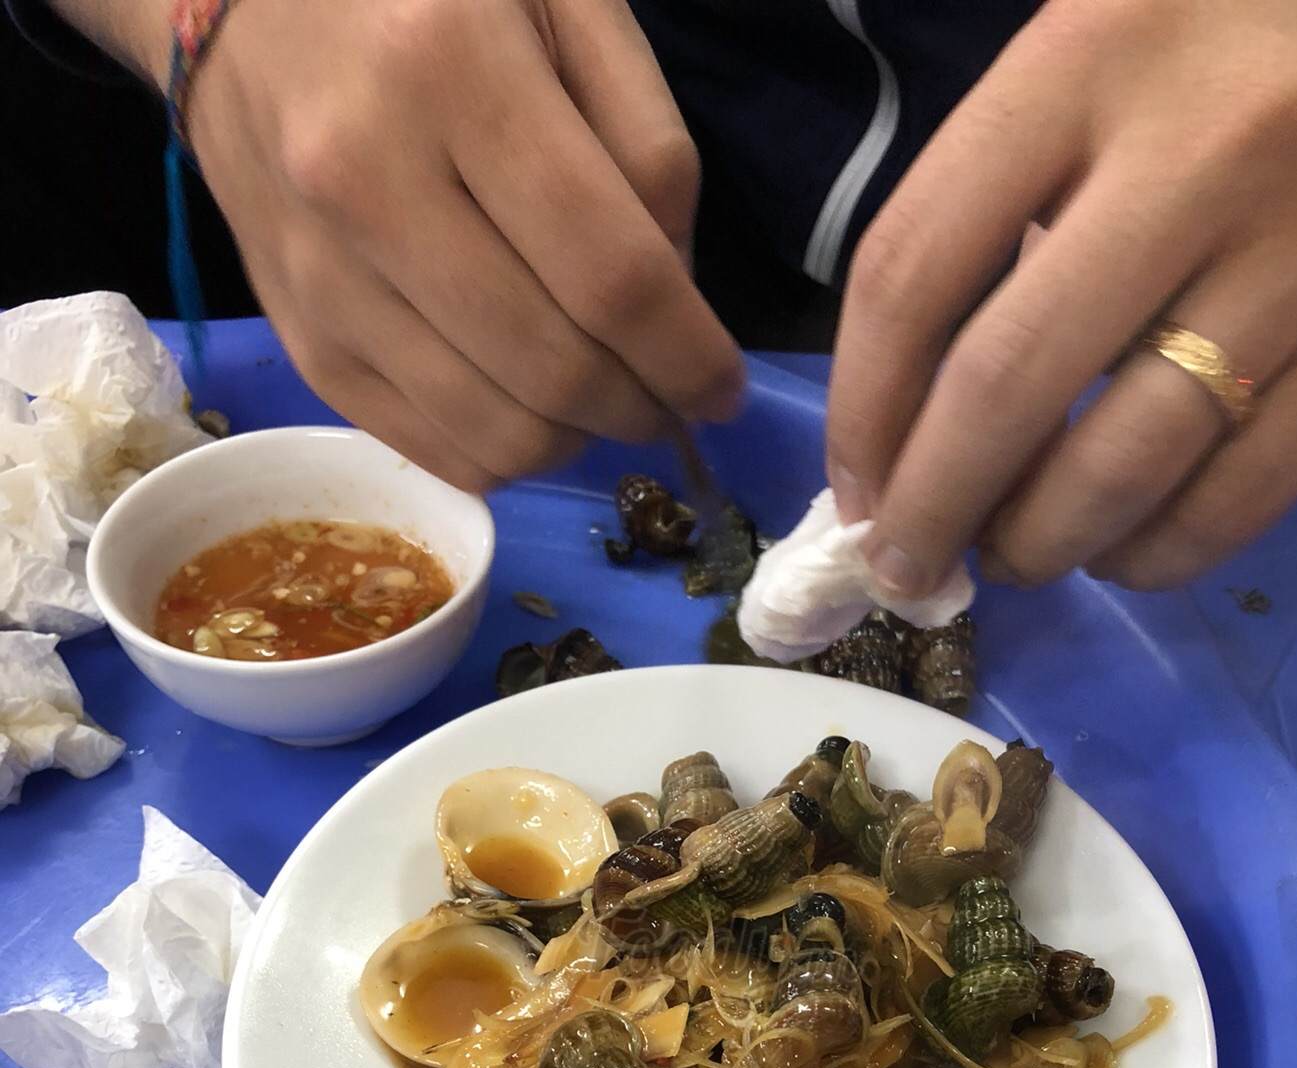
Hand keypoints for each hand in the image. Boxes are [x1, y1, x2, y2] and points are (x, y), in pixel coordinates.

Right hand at [174, 0, 743, 490]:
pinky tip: (527, 405)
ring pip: (497, 432)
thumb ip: (645, 143)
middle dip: (641, 407)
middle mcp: (367, 180)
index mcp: (448, 68)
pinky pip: (435, 450)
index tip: (721, 387)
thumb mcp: (563, 1)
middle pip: (554, 367)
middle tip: (670, 396)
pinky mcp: (301, 341)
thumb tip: (679, 298)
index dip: (686, 354)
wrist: (233, 4)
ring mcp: (322, 275)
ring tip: (602, 398)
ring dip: (578, 440)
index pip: (607, 271)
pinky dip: (505, 452)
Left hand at [826, 0, 1296, 591]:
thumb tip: (917, 380)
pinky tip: (1123, 548)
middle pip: (1006, 390)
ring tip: (1013, 556)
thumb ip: (1018, 169)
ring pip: (1120, 470)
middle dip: (929, 512)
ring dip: (1036, 546)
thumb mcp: (1124, 31)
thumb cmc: (1270, 26)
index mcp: (1098, 54)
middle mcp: (1207, 153)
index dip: (860, 409)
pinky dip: (1153, 556)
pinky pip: (1235, 504)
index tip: (851, 489)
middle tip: (903, 567)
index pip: (916, 265)